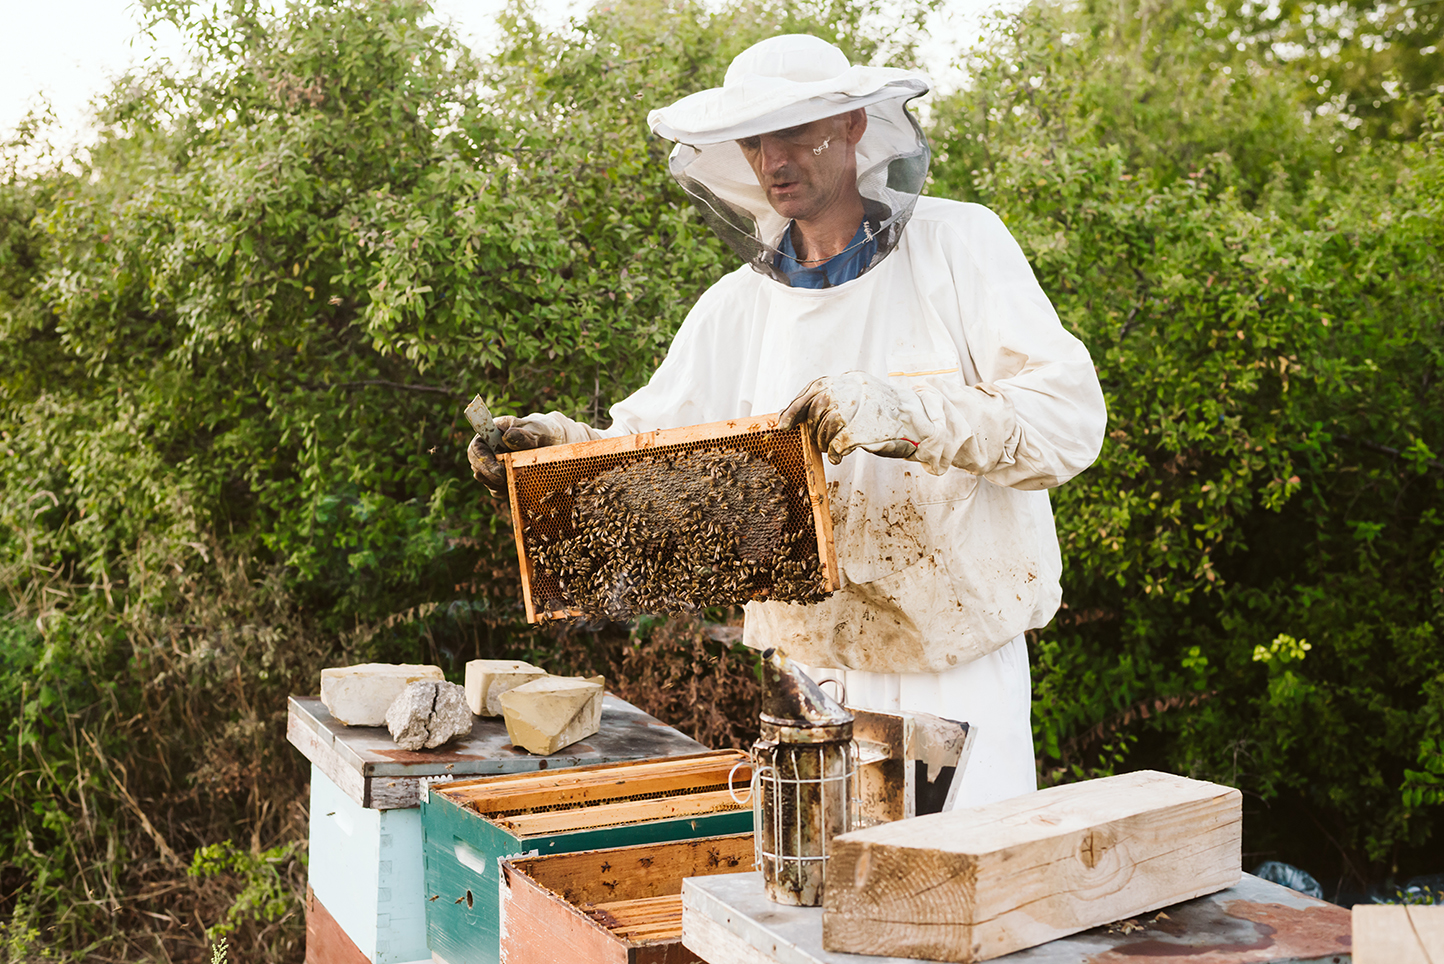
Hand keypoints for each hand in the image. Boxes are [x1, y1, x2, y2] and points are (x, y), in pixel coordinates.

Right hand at [466, 415, 570, 496]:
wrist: (550, 443)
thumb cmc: (541, 432)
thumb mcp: (536, 430)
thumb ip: (524, 434)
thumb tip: (508, 437)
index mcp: (490, 434)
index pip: (475, 449)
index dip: (483, 462)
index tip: (499, 470)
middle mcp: (487, 451)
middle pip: (478, 468)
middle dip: (492, 477)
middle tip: (508, 479)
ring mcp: (492, 465)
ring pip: (487, 481)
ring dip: (501, 483)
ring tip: (521, 475)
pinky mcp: (499, 479)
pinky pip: (497, 490)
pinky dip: (508, 489)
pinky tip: (521, 482)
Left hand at [779, 372, 923, 464]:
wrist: (921, 424)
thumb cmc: (886, 418)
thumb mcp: (860, 401)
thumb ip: (836, 402)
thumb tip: (801, 415)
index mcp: (852, 381)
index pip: (816, 387)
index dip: (796, 406)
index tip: (783, 422)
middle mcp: (856, 389)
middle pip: (818, 407)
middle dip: (812, 428)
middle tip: (816, 441)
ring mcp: (863, 406)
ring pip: (827, 425)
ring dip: (823, 441)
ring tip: (831, 448)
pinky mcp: (868, 427)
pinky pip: (839, 441)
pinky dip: (834, 452)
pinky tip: (837, 456)